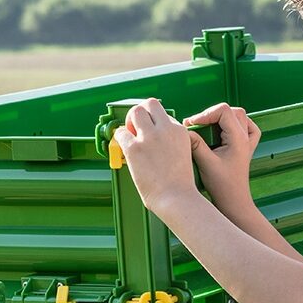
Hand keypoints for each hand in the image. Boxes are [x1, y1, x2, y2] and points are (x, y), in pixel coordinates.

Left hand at [113, 98, 197, 214]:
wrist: (177, 198)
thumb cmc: (180, 185)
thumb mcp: (183, 155)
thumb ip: (171, 144)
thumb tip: (154, 143)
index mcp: (180, 131)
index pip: (165, 116)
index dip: (156, 124)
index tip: (152, 134)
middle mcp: (165, 129)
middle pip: (151, 104)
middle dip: (143, 114)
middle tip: (138, 128)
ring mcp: (149, 137)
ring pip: (135, 111)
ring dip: (130, 121)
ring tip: (130, 135)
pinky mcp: (134, 148)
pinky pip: (120, 133)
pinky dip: (119, 138)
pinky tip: (122, 148)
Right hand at [183, 103, 260, 217]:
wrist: (234, 202)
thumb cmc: (222, 187)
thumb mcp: (205, 163)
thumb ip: (195, 144)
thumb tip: (184, 131)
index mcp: (238, 139)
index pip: (223, 111)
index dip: (205, 114)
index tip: (192, 125)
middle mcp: (246, 137)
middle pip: (231, 111)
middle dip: (211, 114)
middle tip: (197, 126)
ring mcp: (248, 142)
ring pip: (238, 117)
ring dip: (221, 118)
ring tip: (207, 128)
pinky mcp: (245, 148)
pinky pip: (246, 127)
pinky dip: (235, 125)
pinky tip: (224, 132)